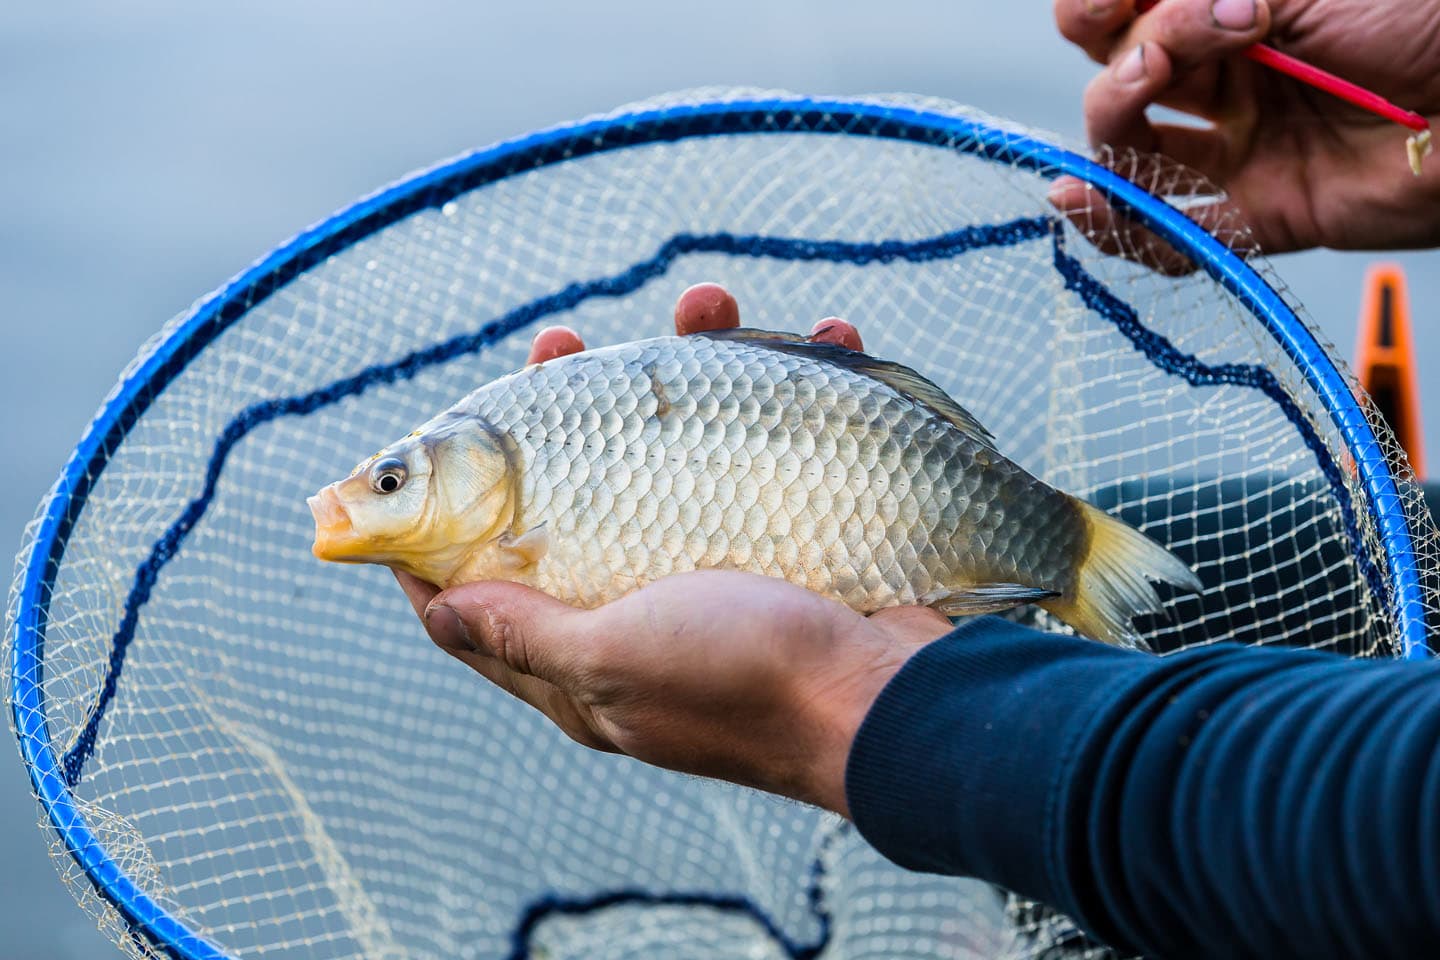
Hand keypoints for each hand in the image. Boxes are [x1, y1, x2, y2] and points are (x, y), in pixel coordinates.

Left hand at [393, 284, 940, 817]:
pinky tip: (823, 337)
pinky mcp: (790, 542)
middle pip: (579, 503)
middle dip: (567, 412)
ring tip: (711, 306)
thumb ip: (526, 631)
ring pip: (683, 454)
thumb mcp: (615, 658)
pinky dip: (798, 391)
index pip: (486, 597)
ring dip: (695, 369)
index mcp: (590, 660)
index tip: (439, 453)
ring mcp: (722, 574)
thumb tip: (437, 611)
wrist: (896, 698)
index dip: (448, 531)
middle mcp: (646, 615)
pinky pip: (780, 452)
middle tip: (564, 345)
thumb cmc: (746, 680)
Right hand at [1053, 0, 1439, 253]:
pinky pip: (1178, 236)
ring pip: (1133, 156)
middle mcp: (1227, 80)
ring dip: (1107, 136)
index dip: (1093, 8)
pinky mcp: (1263, 214)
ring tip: (1132, 106)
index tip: (1108, 5)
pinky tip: (1084, 205)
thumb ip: (1208, 2)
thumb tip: (1147, 44)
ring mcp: (1241, 147)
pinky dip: (1124, 228)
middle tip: (1159, 56)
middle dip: (1117, 65)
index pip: (1125, 12)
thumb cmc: (1421, 17)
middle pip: (1117, 79)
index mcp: (1233, 12)